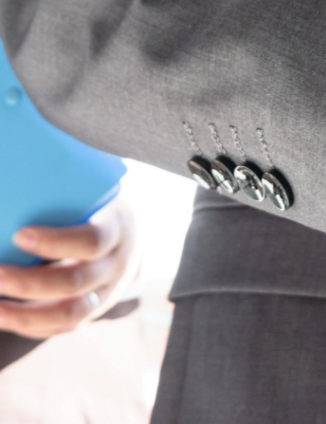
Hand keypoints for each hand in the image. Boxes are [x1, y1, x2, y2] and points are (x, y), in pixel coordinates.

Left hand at [0, 198, 137, 338]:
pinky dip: (26, 325)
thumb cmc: (99, 209)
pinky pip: (58, 329)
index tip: (19, 234)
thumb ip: (66, 194)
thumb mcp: (95, 196)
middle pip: (74, 283)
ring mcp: (104, 294)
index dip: (55, 242)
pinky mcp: (88, 314)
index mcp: (117, 230)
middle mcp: (114, 267)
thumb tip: (16, 174)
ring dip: (23, 314)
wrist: (131, 239)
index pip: (92, 241)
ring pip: (67, 315)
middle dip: (28, 282)